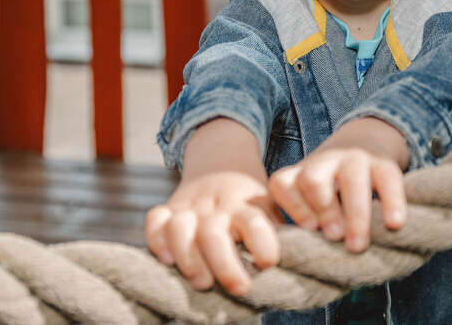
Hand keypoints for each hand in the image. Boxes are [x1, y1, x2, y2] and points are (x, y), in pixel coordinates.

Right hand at [145, 170, 281, 294]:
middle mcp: (216, 206)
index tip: (268, 264)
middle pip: (214, 233)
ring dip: (188, 258)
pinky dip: (156, 240)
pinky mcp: (169, 208)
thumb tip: (296, 263)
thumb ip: (276, 233)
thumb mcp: (269, 207)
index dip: (264, 246)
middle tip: (238, 288)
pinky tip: (167, 259)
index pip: (255, 223)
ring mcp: (190, 207)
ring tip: (202, 281)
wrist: (222, 163)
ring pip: (180, 228)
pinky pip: (155, 220)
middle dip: (224, 265)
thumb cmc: (251, 200)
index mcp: (246, 205)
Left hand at [268, 117, 407, 252]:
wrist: (363, 142)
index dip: (295, 208)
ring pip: (352, 182)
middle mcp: (324, 161)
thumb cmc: (331, 187)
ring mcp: (354, 158)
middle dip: (323, 211)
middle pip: (314, 180)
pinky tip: (394, 224)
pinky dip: (392, 203)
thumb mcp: (310, 196)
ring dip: (355, 216)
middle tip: (334, 238)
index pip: (283, 184)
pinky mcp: (383, 162)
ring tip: (357, 245)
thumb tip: (300, 258)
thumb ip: (305, 221)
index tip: (310, 230)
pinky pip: (388, 180)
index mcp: (300, 172)